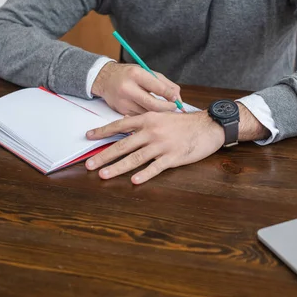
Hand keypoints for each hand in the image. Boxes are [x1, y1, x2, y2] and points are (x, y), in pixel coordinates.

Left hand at [85, 110, 225, 183]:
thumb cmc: (185, 122)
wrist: (208, 126)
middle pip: (123, 145)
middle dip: (104, 155)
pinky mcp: (173, 157)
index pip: (121, 125)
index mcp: (148, 119)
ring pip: (135, 158)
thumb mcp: (162, 115)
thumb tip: (125, 122)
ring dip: (118, 167)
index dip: (103, 132)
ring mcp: (162, 145)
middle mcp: (152, 131)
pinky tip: (134, 181)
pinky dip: (144, 174)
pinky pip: (155, 167)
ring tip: (104, 175)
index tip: (89, 137)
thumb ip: (145, 120)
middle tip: (89, 164)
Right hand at [91, 61, 181, 114]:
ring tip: (165, 110)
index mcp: (136, 74)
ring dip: (158, 113)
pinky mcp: (121, 111)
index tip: (176, 99)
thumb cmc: (129, 74)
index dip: (170, 95)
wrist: (105, 79)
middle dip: (167, 108)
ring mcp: (124, 101)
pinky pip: (140, 116)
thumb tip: (177, 96)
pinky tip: (153, 113)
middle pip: (153, 104)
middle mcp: (128, 88)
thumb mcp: (146, 72)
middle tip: (174, 107)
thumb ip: (164, 83)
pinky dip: (148, 116)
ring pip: (147, 113)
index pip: (158, 88)